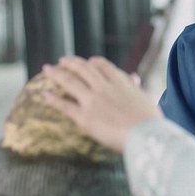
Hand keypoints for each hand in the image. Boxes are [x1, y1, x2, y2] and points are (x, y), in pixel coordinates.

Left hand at [41, 56, 162, 151]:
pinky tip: (44, 94)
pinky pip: (64, 105)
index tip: (88, 61)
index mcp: (120, 82)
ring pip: (70, 82)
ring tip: (47, 69)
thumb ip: (135, 87)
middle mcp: (104, 87)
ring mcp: (93, 101)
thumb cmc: (150, 120)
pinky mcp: (84, 117)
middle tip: (62, 60)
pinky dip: (53, 99)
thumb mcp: (145, 98)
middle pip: (83, 70)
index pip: (104, 66)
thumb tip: (134, 78)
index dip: (94, 62)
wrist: (144, 135)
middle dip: (72, 63)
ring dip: (57, 74)